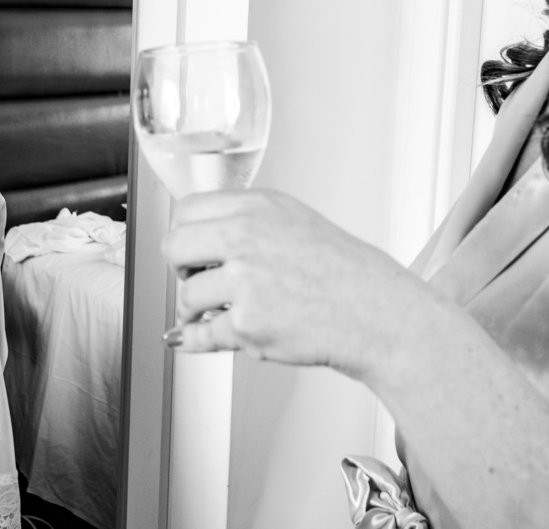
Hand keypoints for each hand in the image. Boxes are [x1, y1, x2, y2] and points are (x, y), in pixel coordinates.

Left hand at [162, 189, 425, 379]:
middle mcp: (246, 238)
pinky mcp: (247, 325)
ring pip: (186, 296)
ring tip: (220, 312)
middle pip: (173, 248)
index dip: (186, 234)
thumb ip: (245, 222)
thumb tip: (200, 236)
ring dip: (196, 310)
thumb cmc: (342, 271)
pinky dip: (199, 340)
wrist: (374, 311)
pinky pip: (200, 335)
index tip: (192, 249)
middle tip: (197, 280)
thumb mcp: (293, 220)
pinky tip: (207, 336)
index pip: (187, 211)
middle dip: (181, 269)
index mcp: (256, 208)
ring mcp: (245, 282)